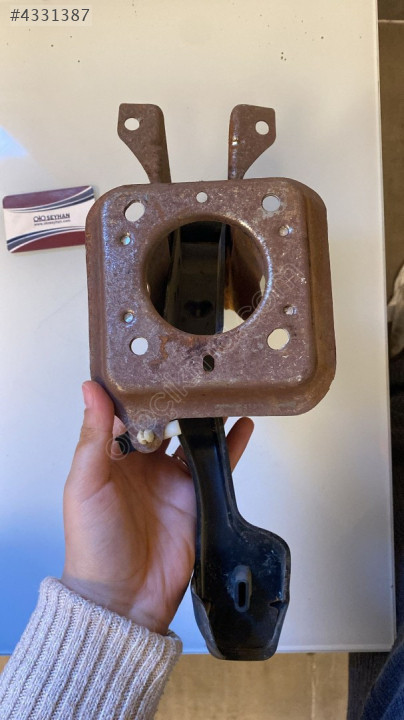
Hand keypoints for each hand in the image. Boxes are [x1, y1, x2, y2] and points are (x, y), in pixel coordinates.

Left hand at [61, 381, 253, 634]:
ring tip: (220, 390)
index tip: (155, 365)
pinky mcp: (197, 496)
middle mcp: (144, 465)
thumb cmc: (94, 544)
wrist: (125, 597)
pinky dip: (232, 445)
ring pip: (193, 439)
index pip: (129, 414)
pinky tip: (243, 425)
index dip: (141, 391)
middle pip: (166, 421)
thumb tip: (90, 390)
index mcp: (113, 458)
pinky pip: (218, 465)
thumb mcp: (86, 484)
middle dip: (178, 400)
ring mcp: (172, 480)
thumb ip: (93, 436)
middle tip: (194, 372)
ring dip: (206, 418)